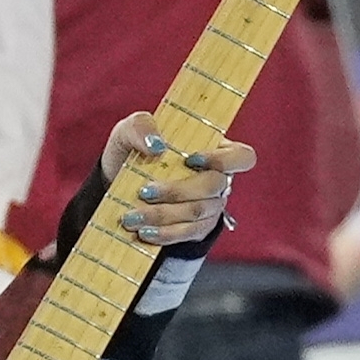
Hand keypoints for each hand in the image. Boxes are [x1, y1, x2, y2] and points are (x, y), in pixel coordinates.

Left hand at [99, 108, 248, 247]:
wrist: (117, 183)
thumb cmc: (132, 151)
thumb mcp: (129, 130)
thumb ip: (141, 126)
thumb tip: (158, 145)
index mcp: (213, 149)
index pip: (242, 156)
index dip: (223, 160)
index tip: (190, 160)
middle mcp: (218, 179)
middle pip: (214, 186)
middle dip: (177, 191)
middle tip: (144, 192)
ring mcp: (210, 206)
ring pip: (198, 212)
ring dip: (164, 215)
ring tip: (133, 216)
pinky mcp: (198, 228)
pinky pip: (188, 233)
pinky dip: (165, 233)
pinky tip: (144, 231)